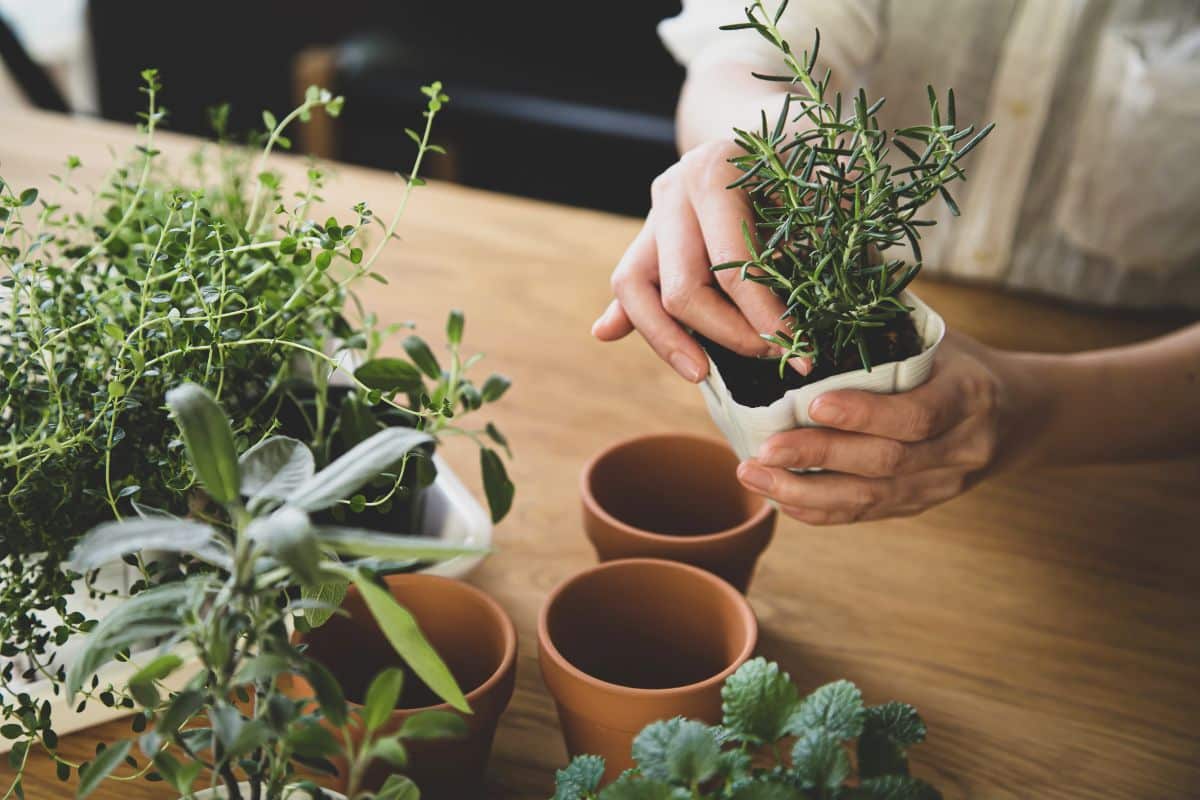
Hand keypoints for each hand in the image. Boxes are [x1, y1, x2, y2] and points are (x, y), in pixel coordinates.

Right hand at [591, 140, 805, 381]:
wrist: (767, 118)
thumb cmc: (805, 153)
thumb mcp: (824, 178)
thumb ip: (826, 228)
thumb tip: (831, 296)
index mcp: (713, 173)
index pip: (731, 268)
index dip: (765, 318)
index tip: (798, 350)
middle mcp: (673, 190)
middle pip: (681, 289)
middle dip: (727, 335)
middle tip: (771, 358)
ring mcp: (654, 212)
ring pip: (634, 288)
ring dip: (666, 339)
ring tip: (701, 374)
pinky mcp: (647, 234)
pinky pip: (629, 283)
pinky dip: (625, 313)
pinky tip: (608, 334)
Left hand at [734, 333, 1024, 523]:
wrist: (1020, 416)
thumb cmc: (959, 362)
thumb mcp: (938, 334)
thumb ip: (886, 318)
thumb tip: (818, 277)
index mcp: (969, 395)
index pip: (917, 413)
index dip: (864, 413)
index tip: (812, 404)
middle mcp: (961, 447)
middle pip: (887, 461)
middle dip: (818, 456)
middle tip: (762, 450)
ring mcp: (942, 484)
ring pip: (871, 498)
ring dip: (805, 491)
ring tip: (753, 475)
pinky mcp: (921, 505)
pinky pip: (868, 514)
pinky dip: (821, 510)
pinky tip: (780, 497)